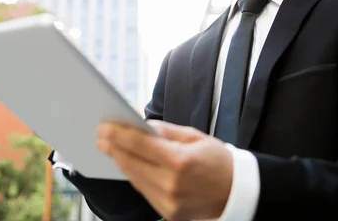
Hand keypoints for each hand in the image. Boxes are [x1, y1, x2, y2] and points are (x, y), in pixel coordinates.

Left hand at [96, 120, 232, 220]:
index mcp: (180, 161)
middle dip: (114, 148)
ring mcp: (168, 202)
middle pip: (132, 163)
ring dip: (120, 162)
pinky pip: (144, 191)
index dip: (119, 135)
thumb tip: (142, 125)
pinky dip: (134, 175)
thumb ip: (166, 132)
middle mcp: (171, 184)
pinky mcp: (168, 213)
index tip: (104, 127)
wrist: (237, 192)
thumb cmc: (218, 160)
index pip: (140, 145)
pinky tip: (127, 164)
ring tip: (110, 148)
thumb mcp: (195, 137)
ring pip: (134, 178)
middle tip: (100, 136)